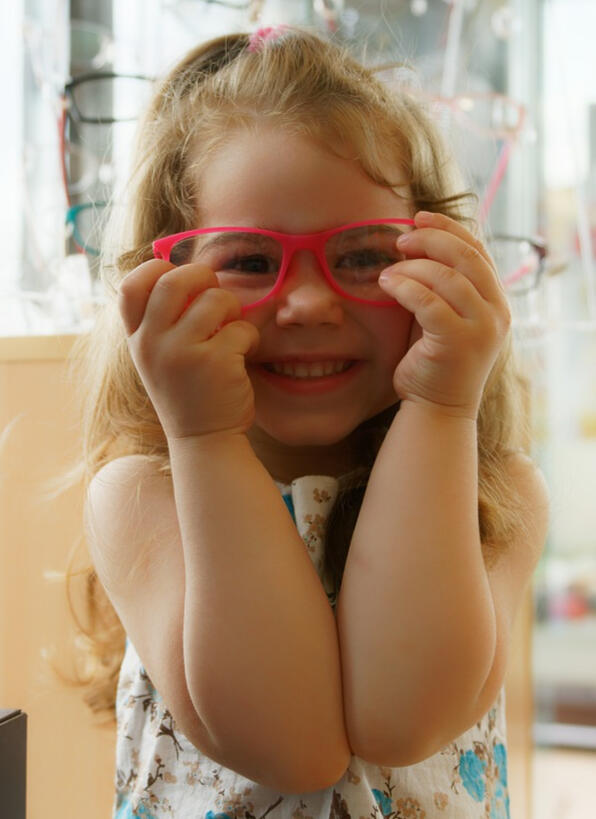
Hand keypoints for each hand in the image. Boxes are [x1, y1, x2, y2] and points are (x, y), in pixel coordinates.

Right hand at [118, 260, 259, 439]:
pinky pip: (241, 327)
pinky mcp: (215, 362)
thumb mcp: (159, 357)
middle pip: (174, 280)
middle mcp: (153, 344)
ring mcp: (182, 353)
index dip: (157, 270)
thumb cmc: (189, 393)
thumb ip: (162, 320)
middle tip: (214, 292)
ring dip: (231, 308)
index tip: (179, 278)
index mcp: (137, 340)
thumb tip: (187, 270)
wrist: (204, 441)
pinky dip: (249, 336)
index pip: (132, 286)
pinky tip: (242, 353)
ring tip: (231, 329)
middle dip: (202, 277)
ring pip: (215, 299)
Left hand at [378, 211, 510, 419]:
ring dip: (411, 267)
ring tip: (387, 272)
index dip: (448, 228)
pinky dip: (404, 287)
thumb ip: (442, 286)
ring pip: (447, 277)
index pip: (478, 251)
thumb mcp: (444, 318)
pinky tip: (386, 285)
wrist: (436, 410)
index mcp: (496, 302)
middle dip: (430, 240)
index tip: (418, 217)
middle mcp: (497, 313)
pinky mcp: (458, 342)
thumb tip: (417, 243)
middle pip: (466, 256)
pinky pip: (429, 302)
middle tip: (399, 241)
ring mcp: (481, 328)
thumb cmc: (433, 362)